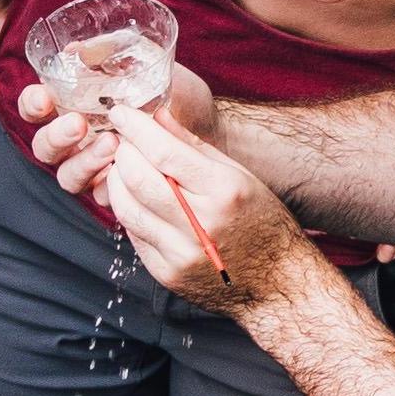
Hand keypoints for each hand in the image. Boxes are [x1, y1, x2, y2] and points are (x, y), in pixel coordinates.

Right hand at [23, 60, 218, 195]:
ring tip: (111, 145)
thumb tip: (77, 49)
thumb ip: (112, 55)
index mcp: (76, 104)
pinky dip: (108, 185)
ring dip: (83, 161)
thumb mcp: (148, 63)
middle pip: (44, 147)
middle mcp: (78, 139)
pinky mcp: (118, 190)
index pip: (37, 107)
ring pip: (67, 175)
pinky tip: (125, 172)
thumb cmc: (174, 92)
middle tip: (79, 125)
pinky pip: (100, 196)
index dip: (32, 103)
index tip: (45, 97)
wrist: (210, 126)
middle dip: (56, 136)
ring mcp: (95, 167)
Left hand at [101, 103, 313, 312]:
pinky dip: (130, 211)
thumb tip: (157, 116)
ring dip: (117, 182)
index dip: (136, 128)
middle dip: (123, 153)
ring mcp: (182, 254)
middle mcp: (202, 224)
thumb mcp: (238, 176)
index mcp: (225, 192)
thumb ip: (193, 146)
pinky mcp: (168, 274)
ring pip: (127, 208)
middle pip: (138, 178)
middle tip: (123, 142)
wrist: (277, 283)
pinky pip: (134, 235)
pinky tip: (139, 200)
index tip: (121, 112)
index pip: (165, 153)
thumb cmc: (263, 222)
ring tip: (125, 169)